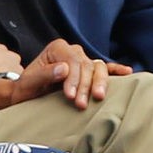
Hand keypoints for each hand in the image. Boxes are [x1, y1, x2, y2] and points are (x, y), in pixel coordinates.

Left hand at [0, 39, 131, 110]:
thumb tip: (64, 68)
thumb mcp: (29, 83)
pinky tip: (127, 73)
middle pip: (87, 66)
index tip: (70, 96)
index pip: (73, 61)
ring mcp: (82, 60)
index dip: (74, 79)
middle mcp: (72, 51)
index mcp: (58, 48)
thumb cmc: (25, 89)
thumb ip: (44, 74)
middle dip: (86, 86)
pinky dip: (115, 71)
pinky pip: (105, 69)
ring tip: (97, 98)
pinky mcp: (88, 72)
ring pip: (98, 68)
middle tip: (80, 104)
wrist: (26, 94)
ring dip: (100, 84)